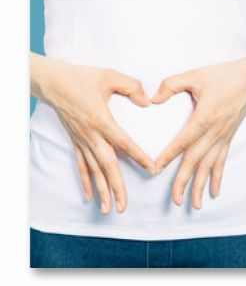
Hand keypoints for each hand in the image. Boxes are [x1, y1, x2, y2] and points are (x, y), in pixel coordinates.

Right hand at [30, 53, 154, 213]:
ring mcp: (81, 140)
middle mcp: (91, 134)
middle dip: (116, 187)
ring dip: (101, 190)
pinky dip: (86, 180)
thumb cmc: (81, 78)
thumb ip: (131, 86)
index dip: (139, 156)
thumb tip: (147, 101)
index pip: (123, 142)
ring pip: (93, 170)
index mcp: (101, 119)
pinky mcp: (75, 141)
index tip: (152, 169)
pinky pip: (82, 164)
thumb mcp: (109, 76)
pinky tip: (90, 195)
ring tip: (108, 208)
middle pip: (106, 165)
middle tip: (123, 206)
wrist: (53, 82)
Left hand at [152, 55, 245, 208]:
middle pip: (196, 160)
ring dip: (201, 186)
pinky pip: (222, 161)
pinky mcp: (228, 137)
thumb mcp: (194, 75)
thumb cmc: (222, 76)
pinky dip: (217, 177)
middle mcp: (214, 132)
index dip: (168, 155)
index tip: (156, 169)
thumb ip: (171, 84)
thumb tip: (153, 99)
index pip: (183, 141)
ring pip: (210, 166)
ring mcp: (223, 137)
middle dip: (184, 181)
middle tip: (175, 200)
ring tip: (194, 204)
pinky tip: (215, 192)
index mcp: (204, 117)